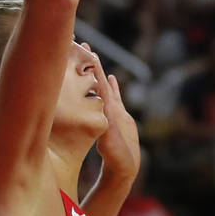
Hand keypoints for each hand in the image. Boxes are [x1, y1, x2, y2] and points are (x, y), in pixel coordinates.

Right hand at [86, 45, 139, 182]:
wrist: (128, 170)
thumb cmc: (118, 163)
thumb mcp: (111, 150)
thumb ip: (107, 136)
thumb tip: (100, 122)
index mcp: (114, 115)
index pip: (102, 88)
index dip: (95, 71)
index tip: (88, 53)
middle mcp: (118, 111)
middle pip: (104, 83)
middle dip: (95, 66)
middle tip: (86, 45)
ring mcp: (119, 113)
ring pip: (107, 88)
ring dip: (100, 73)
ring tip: (93, 56)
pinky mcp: (118, 118)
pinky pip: (112, 98)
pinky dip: (110, 87)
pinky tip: (111, 77)